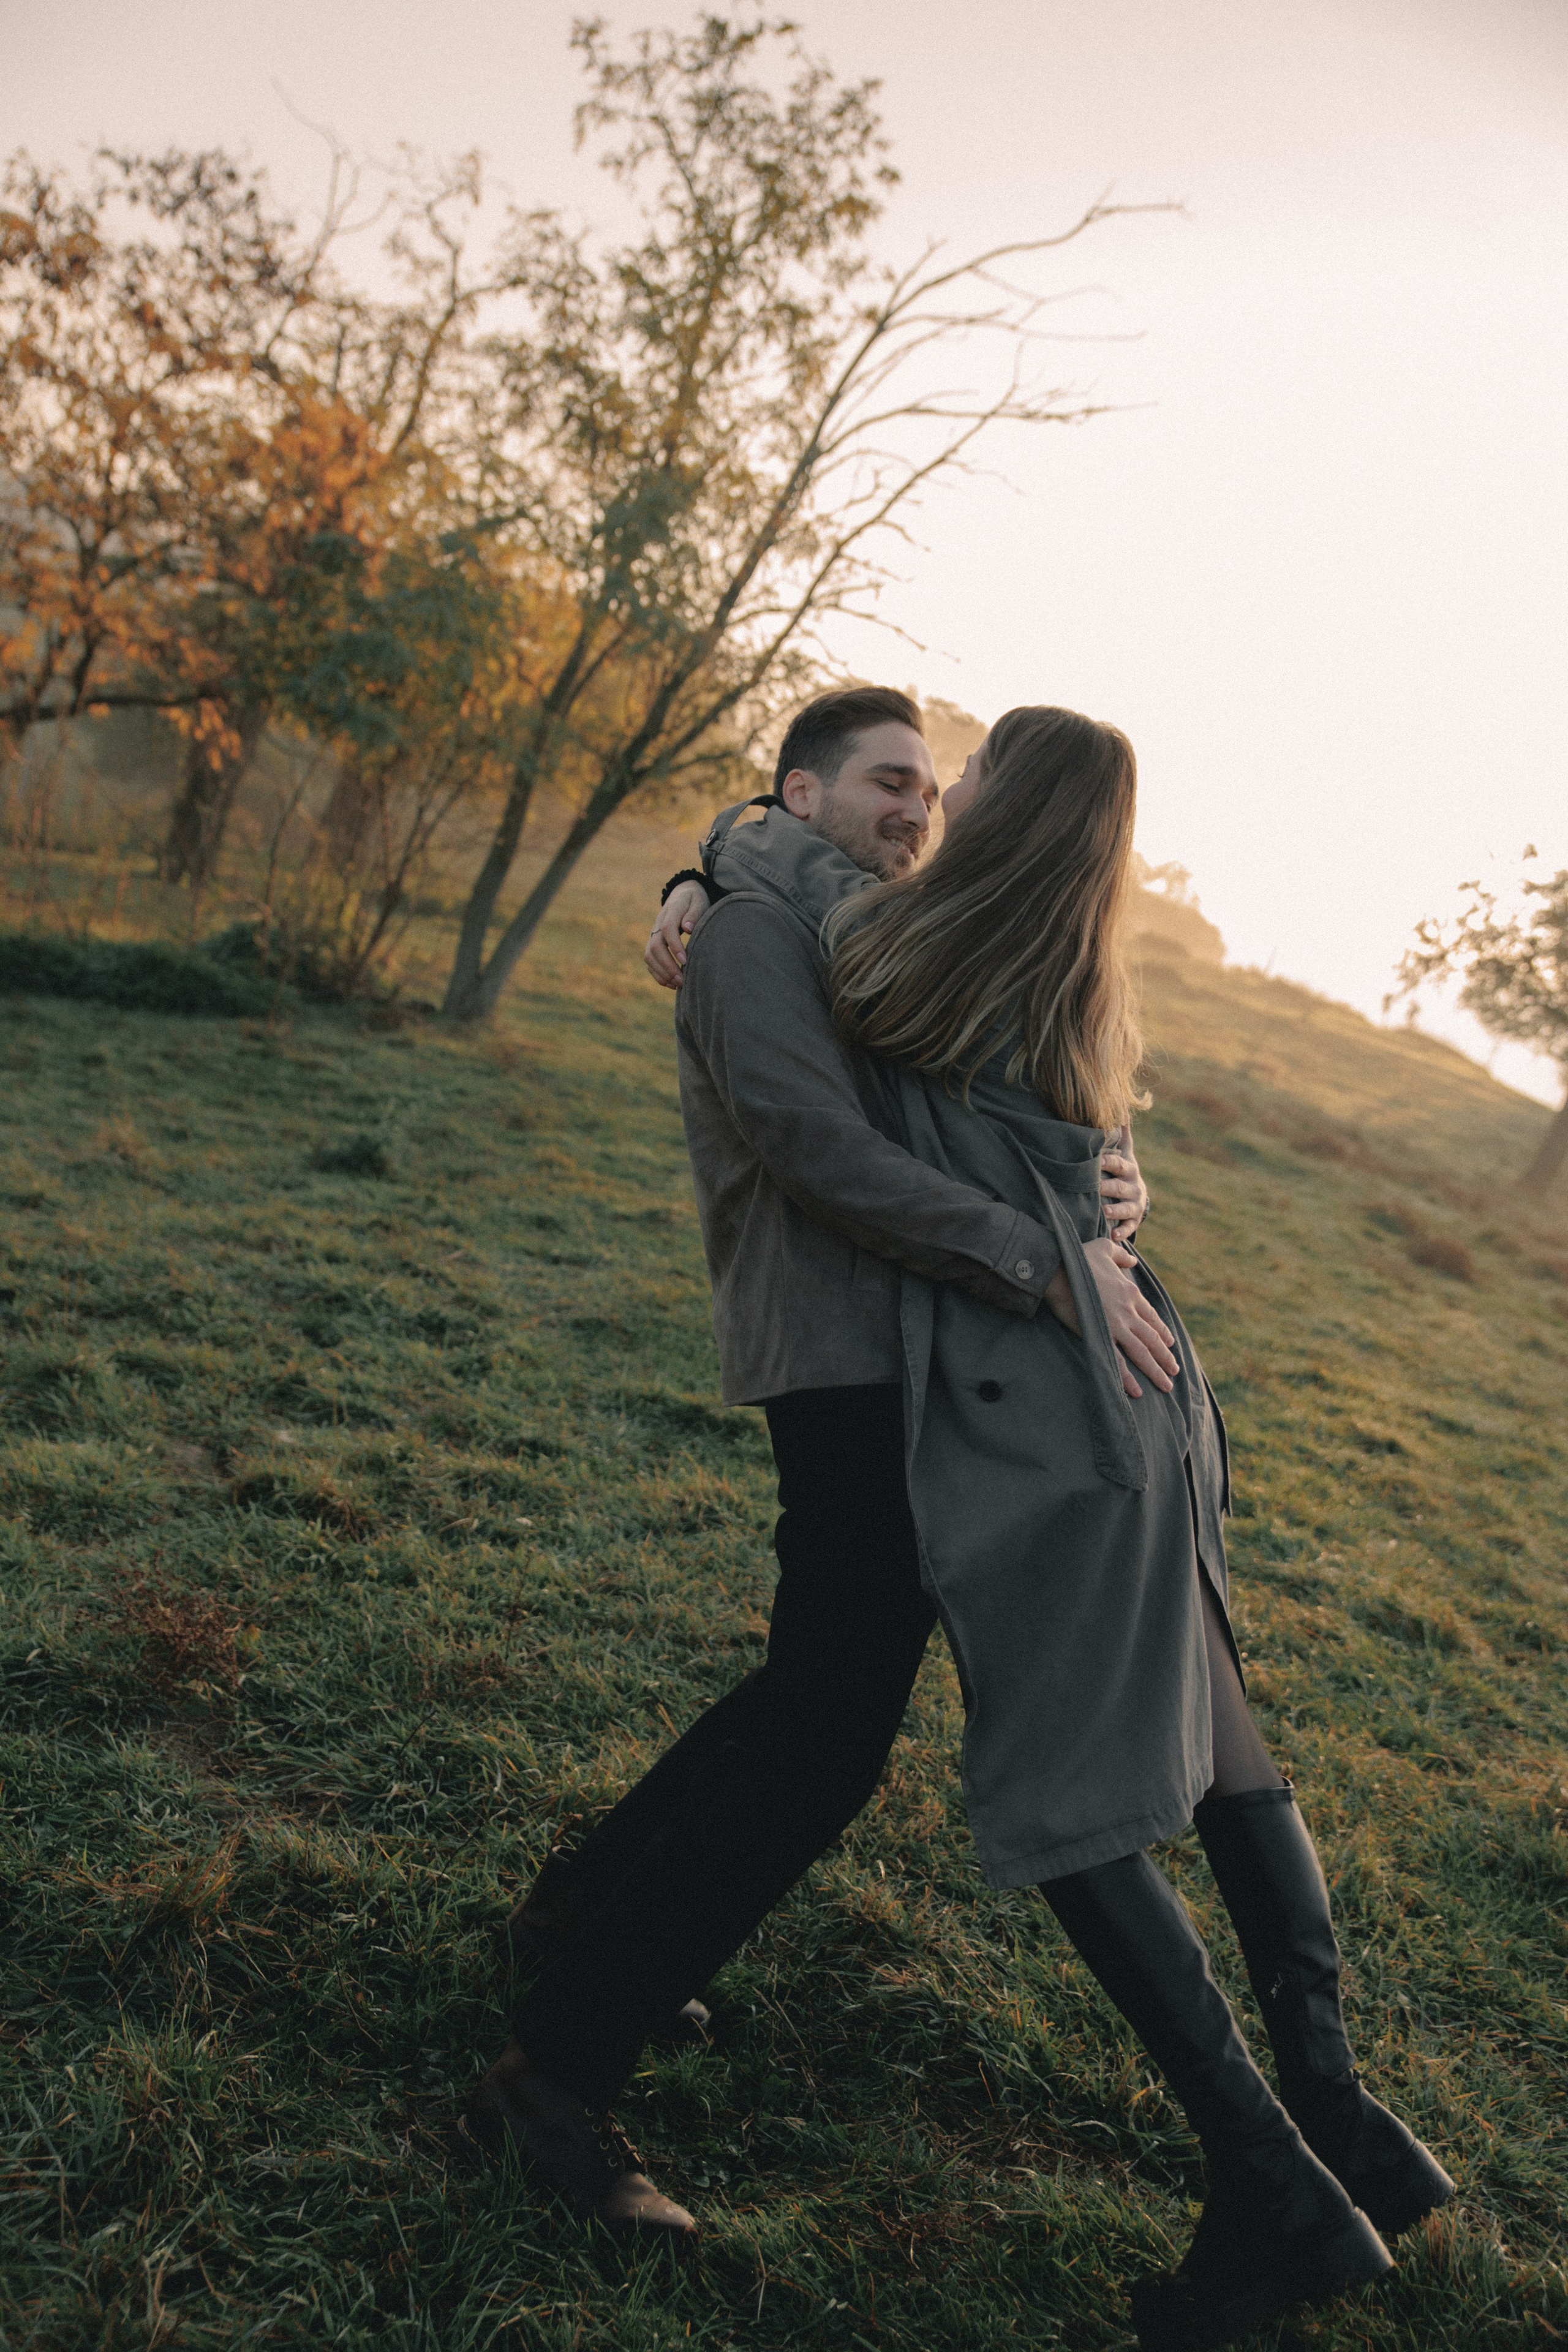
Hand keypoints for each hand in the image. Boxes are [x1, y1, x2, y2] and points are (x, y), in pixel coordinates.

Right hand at [644, 880, 710, 988]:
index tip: (685, 961)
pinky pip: (650, 961)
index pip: (668, 929)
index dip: (674, 946)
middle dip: (667, 965)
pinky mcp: (653, 943)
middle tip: (682, 980)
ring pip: (649, 956)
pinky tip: (671, 984)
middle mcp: (658, 924)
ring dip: (662, 972)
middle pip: (655, 946)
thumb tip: (687, 928)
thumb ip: (694, 913)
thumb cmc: (694, 900)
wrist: (682, 895)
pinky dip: (658, 974)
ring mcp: (653, 934)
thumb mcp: (699, 901)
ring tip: (678, 984)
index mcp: (671, 911)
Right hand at [1044, 1237, 1179, 1399]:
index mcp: (1131, 1293)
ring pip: (1142, 1352)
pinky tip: (1136, 1391)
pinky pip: (1118, 1360)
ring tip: (1166, 1385)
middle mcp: (1129, 1311)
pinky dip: (1128, 1378)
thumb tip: (1131, 1259)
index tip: (1170, 1344)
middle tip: (1174, 1371)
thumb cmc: (1078, 1258)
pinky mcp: (1100, 1334)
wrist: (1057, 1270)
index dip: (1162, 1332)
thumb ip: (1120, 1256)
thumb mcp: (1104, 1248)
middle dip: (1165, 1357)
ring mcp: (1116, 1324)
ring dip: (1155, 1370)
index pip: (1152, 1317)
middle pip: (1152, 1338)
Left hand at [1100, 1122, 1148, 1244]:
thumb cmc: (1124, 1170)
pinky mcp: (1134, 1220)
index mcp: (1128, 1168)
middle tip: (1095, 1187)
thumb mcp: (1126, 1152)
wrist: (1138, 1194)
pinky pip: (1129, 1227)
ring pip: (1126, 1208)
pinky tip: (1113, 1236)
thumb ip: (1121, 1134)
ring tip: (1104, 1212)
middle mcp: (1133, 1186)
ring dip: (1115, 1211)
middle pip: (1120, 1187)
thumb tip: (1120, 1108)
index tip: (1097, 1159)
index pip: (1119, 1163)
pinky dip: (1122, 1232)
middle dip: (1109, 1187)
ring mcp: (1134, 1205)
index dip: (1109, 1161)